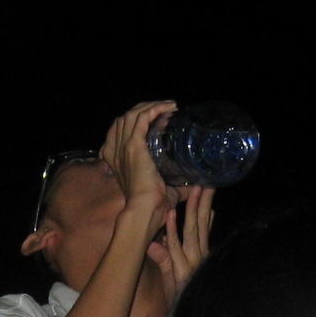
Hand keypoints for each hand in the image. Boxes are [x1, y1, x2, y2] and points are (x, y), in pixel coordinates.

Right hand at [101, 100, 180, 247]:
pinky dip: (155, 109)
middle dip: (144, 109)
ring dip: (151, 106)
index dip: (136, 121)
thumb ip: (179, 186)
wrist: (146, 210)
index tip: (157, 120)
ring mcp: (123, 147)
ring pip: (131, 114)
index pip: (119, 131)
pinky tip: (169, 107)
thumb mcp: (166, 190)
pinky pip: (141, 118)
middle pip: (124, 118)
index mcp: (116, 160)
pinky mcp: (133, 145)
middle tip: (165, 111)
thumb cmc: (153, 206)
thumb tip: (200, 184)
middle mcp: (115, 151)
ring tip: (169, 106)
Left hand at [149, 184, 213, 301]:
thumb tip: (161, 239)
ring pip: (192, 230)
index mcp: (199, 253)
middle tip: (206, 180)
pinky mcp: (181, 270)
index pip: (204, 225)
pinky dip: (172, 230)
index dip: (205, 207)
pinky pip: (176, 247)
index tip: (208, 188)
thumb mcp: (172, 273)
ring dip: (192, 209)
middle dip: (203, 201)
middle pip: (201, 223)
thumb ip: (166, 255)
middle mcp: (198, 255)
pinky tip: (170, 214)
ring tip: (194, 189)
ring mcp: (191, 262)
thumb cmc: (178, 297)